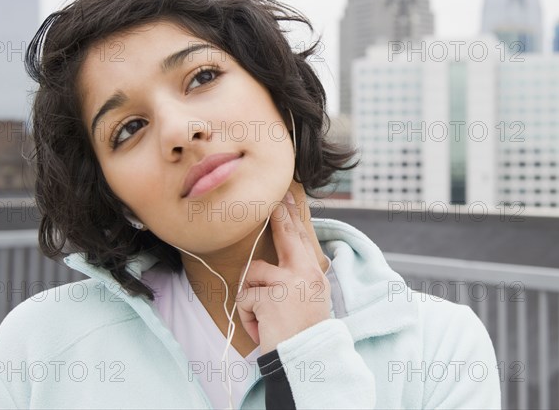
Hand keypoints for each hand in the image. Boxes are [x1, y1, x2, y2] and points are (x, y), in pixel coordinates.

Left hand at [235, 190, 331, 353]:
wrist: (307, 359)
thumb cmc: (305, 332)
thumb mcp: (311, 299)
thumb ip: (301, 277)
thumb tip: (286, 258)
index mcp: (314, 274)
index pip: (300, 239)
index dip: (292, 216)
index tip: (285, 198)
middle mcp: (305, 273)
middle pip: (286, 236)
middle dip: (278, 215)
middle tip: (273, 199)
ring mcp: (288, 283)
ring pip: (253, 273)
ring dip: (251, 297)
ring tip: (262, 316)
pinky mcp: (269, 298)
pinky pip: (245, 298)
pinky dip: (247, 317)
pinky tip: (261, 329)